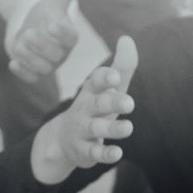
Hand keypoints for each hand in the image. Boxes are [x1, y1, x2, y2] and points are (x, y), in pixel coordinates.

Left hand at [8, 0, 83, 82]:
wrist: (33, 29)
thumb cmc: (47, 16)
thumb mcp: (54, 2)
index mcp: (69, 36)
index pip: (70, 38)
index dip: (62, 33)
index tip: (51, 24)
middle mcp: (61, 53)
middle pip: (55, 55)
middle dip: (41, 45)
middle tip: (28, 33)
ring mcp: (48, 64)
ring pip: (43, 68)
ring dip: (29, 58)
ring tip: (18, 44)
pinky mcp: (34, 72)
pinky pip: (31, 78)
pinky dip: (22, 73)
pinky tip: (12, 64)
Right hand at [29, 36, 136, 185]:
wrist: (63, 140)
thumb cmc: (93, 108)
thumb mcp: (107, 88)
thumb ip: (121, 66)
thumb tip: (127, 38)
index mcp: (91, 91)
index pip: (95, 81)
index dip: (105, 78)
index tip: (116, 76)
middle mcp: (85, 109)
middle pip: (97, 103)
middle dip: (112, 102)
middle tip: (129, 103)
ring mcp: (82, 131)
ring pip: (96, 128)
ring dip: (112, 128)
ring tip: (128, 127)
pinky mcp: (84, 151)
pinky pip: (94, 153)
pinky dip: (105, 154)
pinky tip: (117, 153)